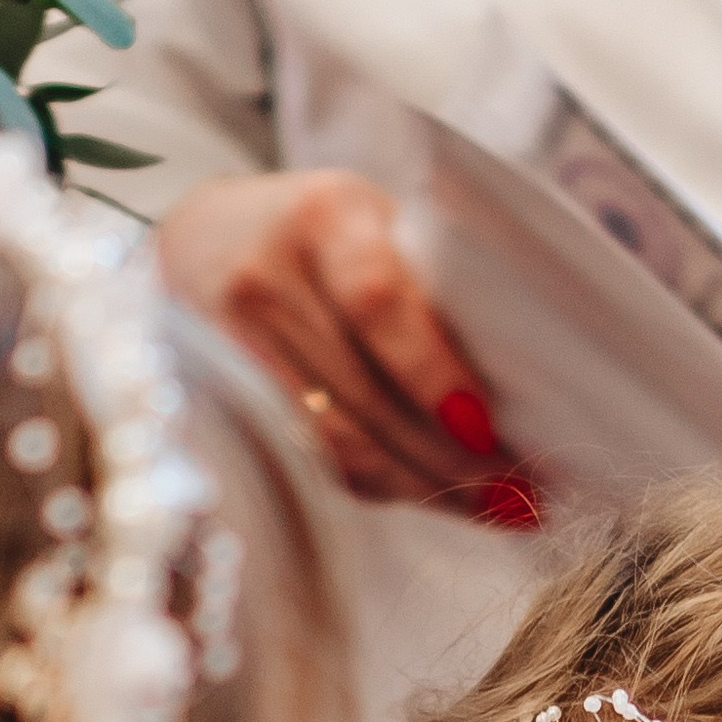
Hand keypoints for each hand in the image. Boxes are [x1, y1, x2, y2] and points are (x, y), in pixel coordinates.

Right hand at [159, 168, 529, 512]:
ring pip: (335, 442)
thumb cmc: (324, 237)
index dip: (432, 374)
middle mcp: (265, 276)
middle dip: (448, 456)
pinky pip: (308, 459)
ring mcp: (228, 341)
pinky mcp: (215, 398)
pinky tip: (424, 493)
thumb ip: (427, 290)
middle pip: (361, 393)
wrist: (204, 240)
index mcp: (324, 217)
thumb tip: (517, 396)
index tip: (486, 428)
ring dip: (420, 484)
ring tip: (487, 505)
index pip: (377, 302)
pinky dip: (376, 485)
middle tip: (517, 493)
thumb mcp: (374, 226)